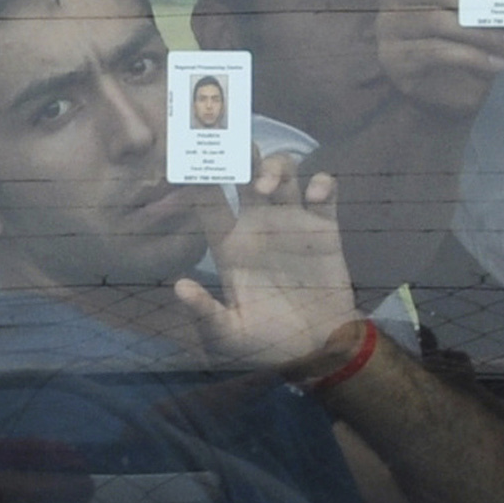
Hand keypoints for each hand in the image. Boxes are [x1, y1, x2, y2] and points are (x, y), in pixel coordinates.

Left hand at [168, 151, 364, 372]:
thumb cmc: (266, 343)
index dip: (198, 174)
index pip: (208, 198)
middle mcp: (258, 224)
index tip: (190, 155)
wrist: (316, 351)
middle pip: (245, 171)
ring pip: (283, 171)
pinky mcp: (324, 229)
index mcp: (229, 243)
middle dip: (240, 153)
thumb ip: (205, 312)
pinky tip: (315, 193)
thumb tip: (179, 287)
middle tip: (235, 151)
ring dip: (276, 167)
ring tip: (267, 188)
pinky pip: (324, 191)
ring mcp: (291, 222)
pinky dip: (322, 182)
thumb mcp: (228, 335)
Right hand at [371, 0, 503, 118]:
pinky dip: (473, 58)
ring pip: (438, 21)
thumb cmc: (462, 31)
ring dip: (483, 34)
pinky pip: (436, 52)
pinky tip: (496, 63)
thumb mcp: (471, 4)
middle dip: (479, 1)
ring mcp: (389, 23)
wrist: (444, 80)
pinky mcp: (392, 56)